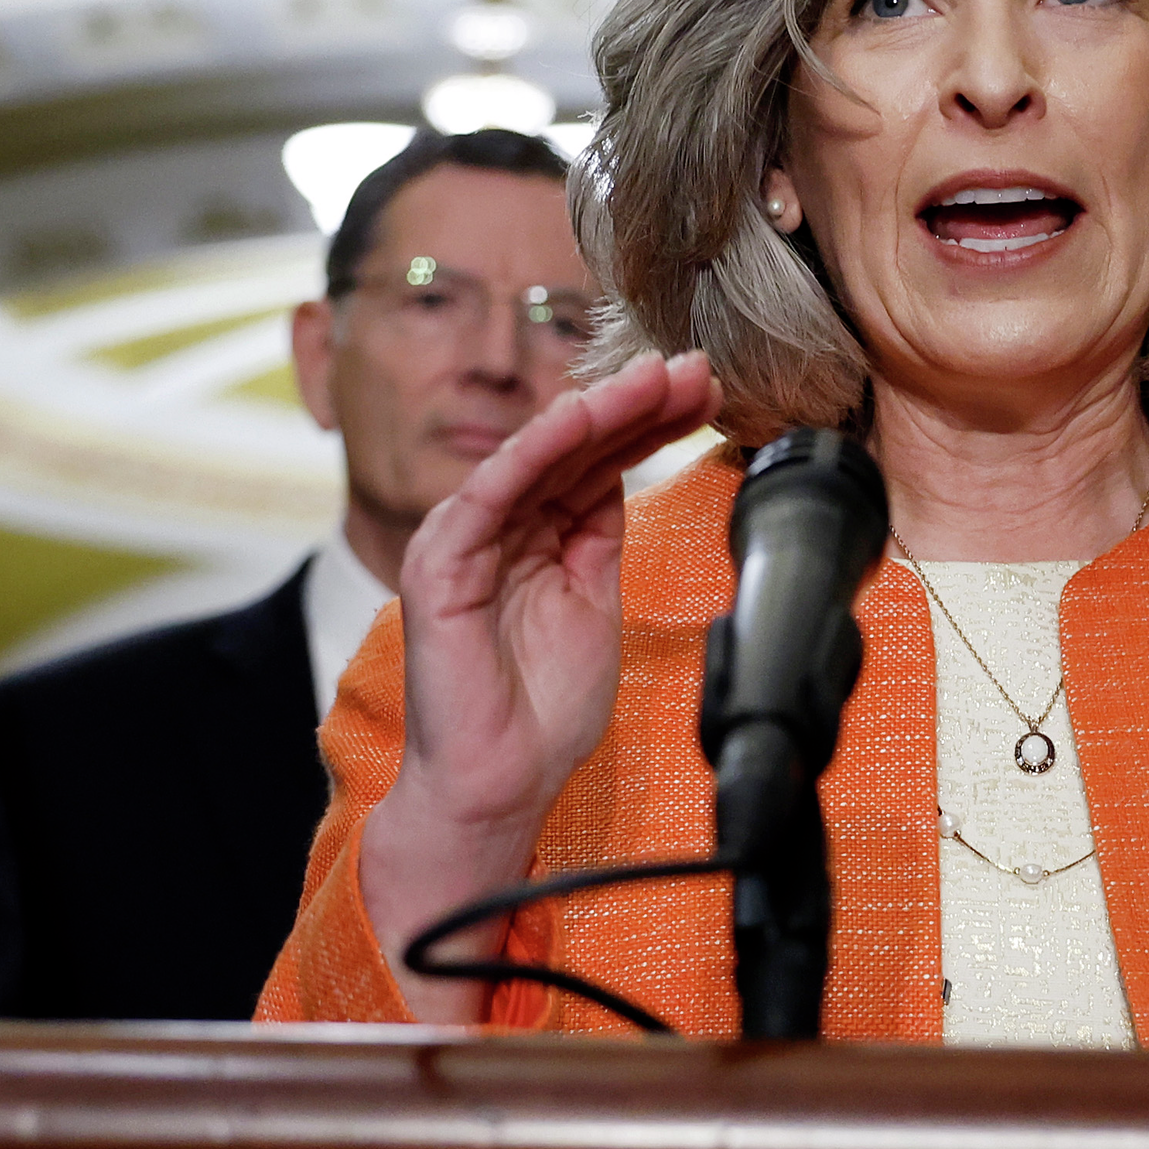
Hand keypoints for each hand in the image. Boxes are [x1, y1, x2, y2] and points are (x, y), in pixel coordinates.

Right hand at [359, 348, 719, 1011]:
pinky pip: (493, 490)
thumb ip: (599, 537)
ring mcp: (468, 536)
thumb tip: (626, 473)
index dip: (650, 424)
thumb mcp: (594, 604)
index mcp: (538, 535)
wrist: (500, 781)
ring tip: (653, 377)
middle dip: (637, 403)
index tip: (706, 393)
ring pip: (539, 454)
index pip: (598, 462)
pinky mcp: (442, 559)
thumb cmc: (541, 711)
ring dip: (599, 410)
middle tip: (694, 366)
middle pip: (575, 447)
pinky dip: (538, 448)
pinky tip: (581, 416)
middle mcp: (501, 525)